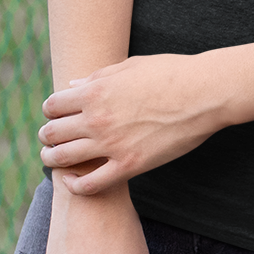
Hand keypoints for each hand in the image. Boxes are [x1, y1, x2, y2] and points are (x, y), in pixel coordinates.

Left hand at [39, 52, 225, 190]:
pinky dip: (75, 186)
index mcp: (95, 92)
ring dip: (52, 159)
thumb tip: (73, 86)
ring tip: (54, 159)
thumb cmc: (171, 74)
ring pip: (63, 159)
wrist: (205, 93)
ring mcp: (111, 144)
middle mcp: (96, 119)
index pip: (52, 106)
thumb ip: (97, 77)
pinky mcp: (129, 165)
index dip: (50, 111)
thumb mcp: (130, 67)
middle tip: (51, 139)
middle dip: (48, 135)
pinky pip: (90, 184)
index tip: (56, 115)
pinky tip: (74, 181)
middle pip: (53, 133)